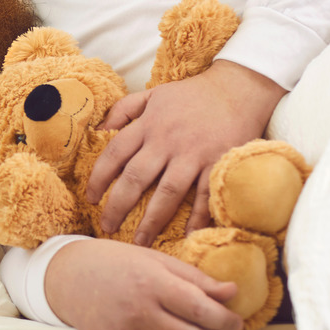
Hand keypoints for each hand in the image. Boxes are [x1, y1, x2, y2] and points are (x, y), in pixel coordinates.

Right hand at [44, 238, 243, 329]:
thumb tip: (233, 292)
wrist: (66, 276)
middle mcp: (140, 310)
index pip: (202, 310)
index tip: (236, 322)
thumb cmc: (115, 261)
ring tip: (193, 329)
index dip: (227, 321)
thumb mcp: (154, 259)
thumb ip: (194, 278)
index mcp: (153, 282)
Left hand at [86, 60, 286, 245]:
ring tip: (139, 241)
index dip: (99, 177)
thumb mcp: (153, 94)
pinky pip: (205, 195)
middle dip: (118, 205)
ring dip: (152, 220)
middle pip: (136, 177)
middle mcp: (167, 141)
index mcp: (149, 124)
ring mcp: (193, 154)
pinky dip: (198, 217)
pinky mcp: (218, 163)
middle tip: (107, 227)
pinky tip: (187, 236)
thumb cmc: (192, 94)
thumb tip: (98, 130)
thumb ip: (124, 109)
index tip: (91, 198)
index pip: (115, 153)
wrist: (239, 87)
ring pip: (167, 192)